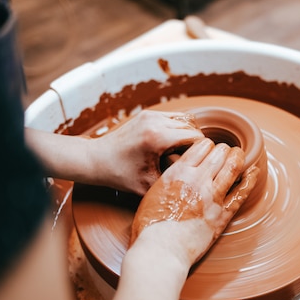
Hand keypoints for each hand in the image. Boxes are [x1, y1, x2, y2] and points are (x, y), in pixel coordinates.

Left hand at [90, 110, 204, 194]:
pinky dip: (179, 128)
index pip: (195, 137)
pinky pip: (174, 116)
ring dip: (189, 133)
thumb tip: (197, 181)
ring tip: (185, 151)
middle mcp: (156, 122)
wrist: (96, 159)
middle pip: (192, 126)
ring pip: (185, 118)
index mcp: (158, 138)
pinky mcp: (147, 114)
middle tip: (195, 158)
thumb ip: (174, 180)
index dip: (203, 150)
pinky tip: (174, 144)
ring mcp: (151, 115)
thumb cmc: (120, 175)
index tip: (201, 162)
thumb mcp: (149, 186)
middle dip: (197, 142)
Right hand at [130, 138, 259, 266]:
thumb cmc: (150, 226)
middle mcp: (198, 180)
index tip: (209, 148)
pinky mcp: (223, 215)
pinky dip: (250, 179)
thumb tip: (178, 175)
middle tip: (225, 151)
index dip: (207, 145)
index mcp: (179, 172)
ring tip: (239, 155)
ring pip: (233, 167)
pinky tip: (254, 172)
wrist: (160, 250)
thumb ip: (170, 180)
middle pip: (219, 154)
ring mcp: (213, 197)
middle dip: (223, 150)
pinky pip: (242, 192)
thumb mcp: (153, 193)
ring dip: (237, 158)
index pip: (201, 146)